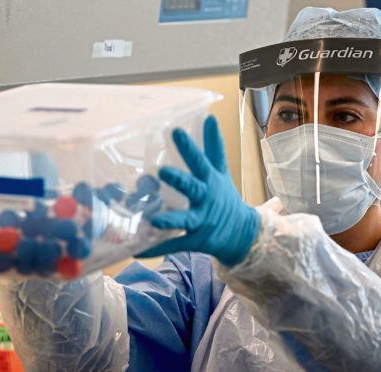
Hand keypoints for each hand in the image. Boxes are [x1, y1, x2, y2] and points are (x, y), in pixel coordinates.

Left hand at [137, 116, 259, 266]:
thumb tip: (210, 117)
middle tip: (162, 171)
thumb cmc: (224, 198)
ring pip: (185, 220)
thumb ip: (213, 146)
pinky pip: (174, 245)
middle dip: (179, 180)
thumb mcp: (220, 172)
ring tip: (155, 220)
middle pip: (193, 188)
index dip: (189, 147)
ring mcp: (201, 222)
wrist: (241, 233)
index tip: (175, 131)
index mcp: (210, 181)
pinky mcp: (196, 241)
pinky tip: (138, 250)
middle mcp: (206, 199)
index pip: (200, 160)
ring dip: (171, 220)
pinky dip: (157, 248)